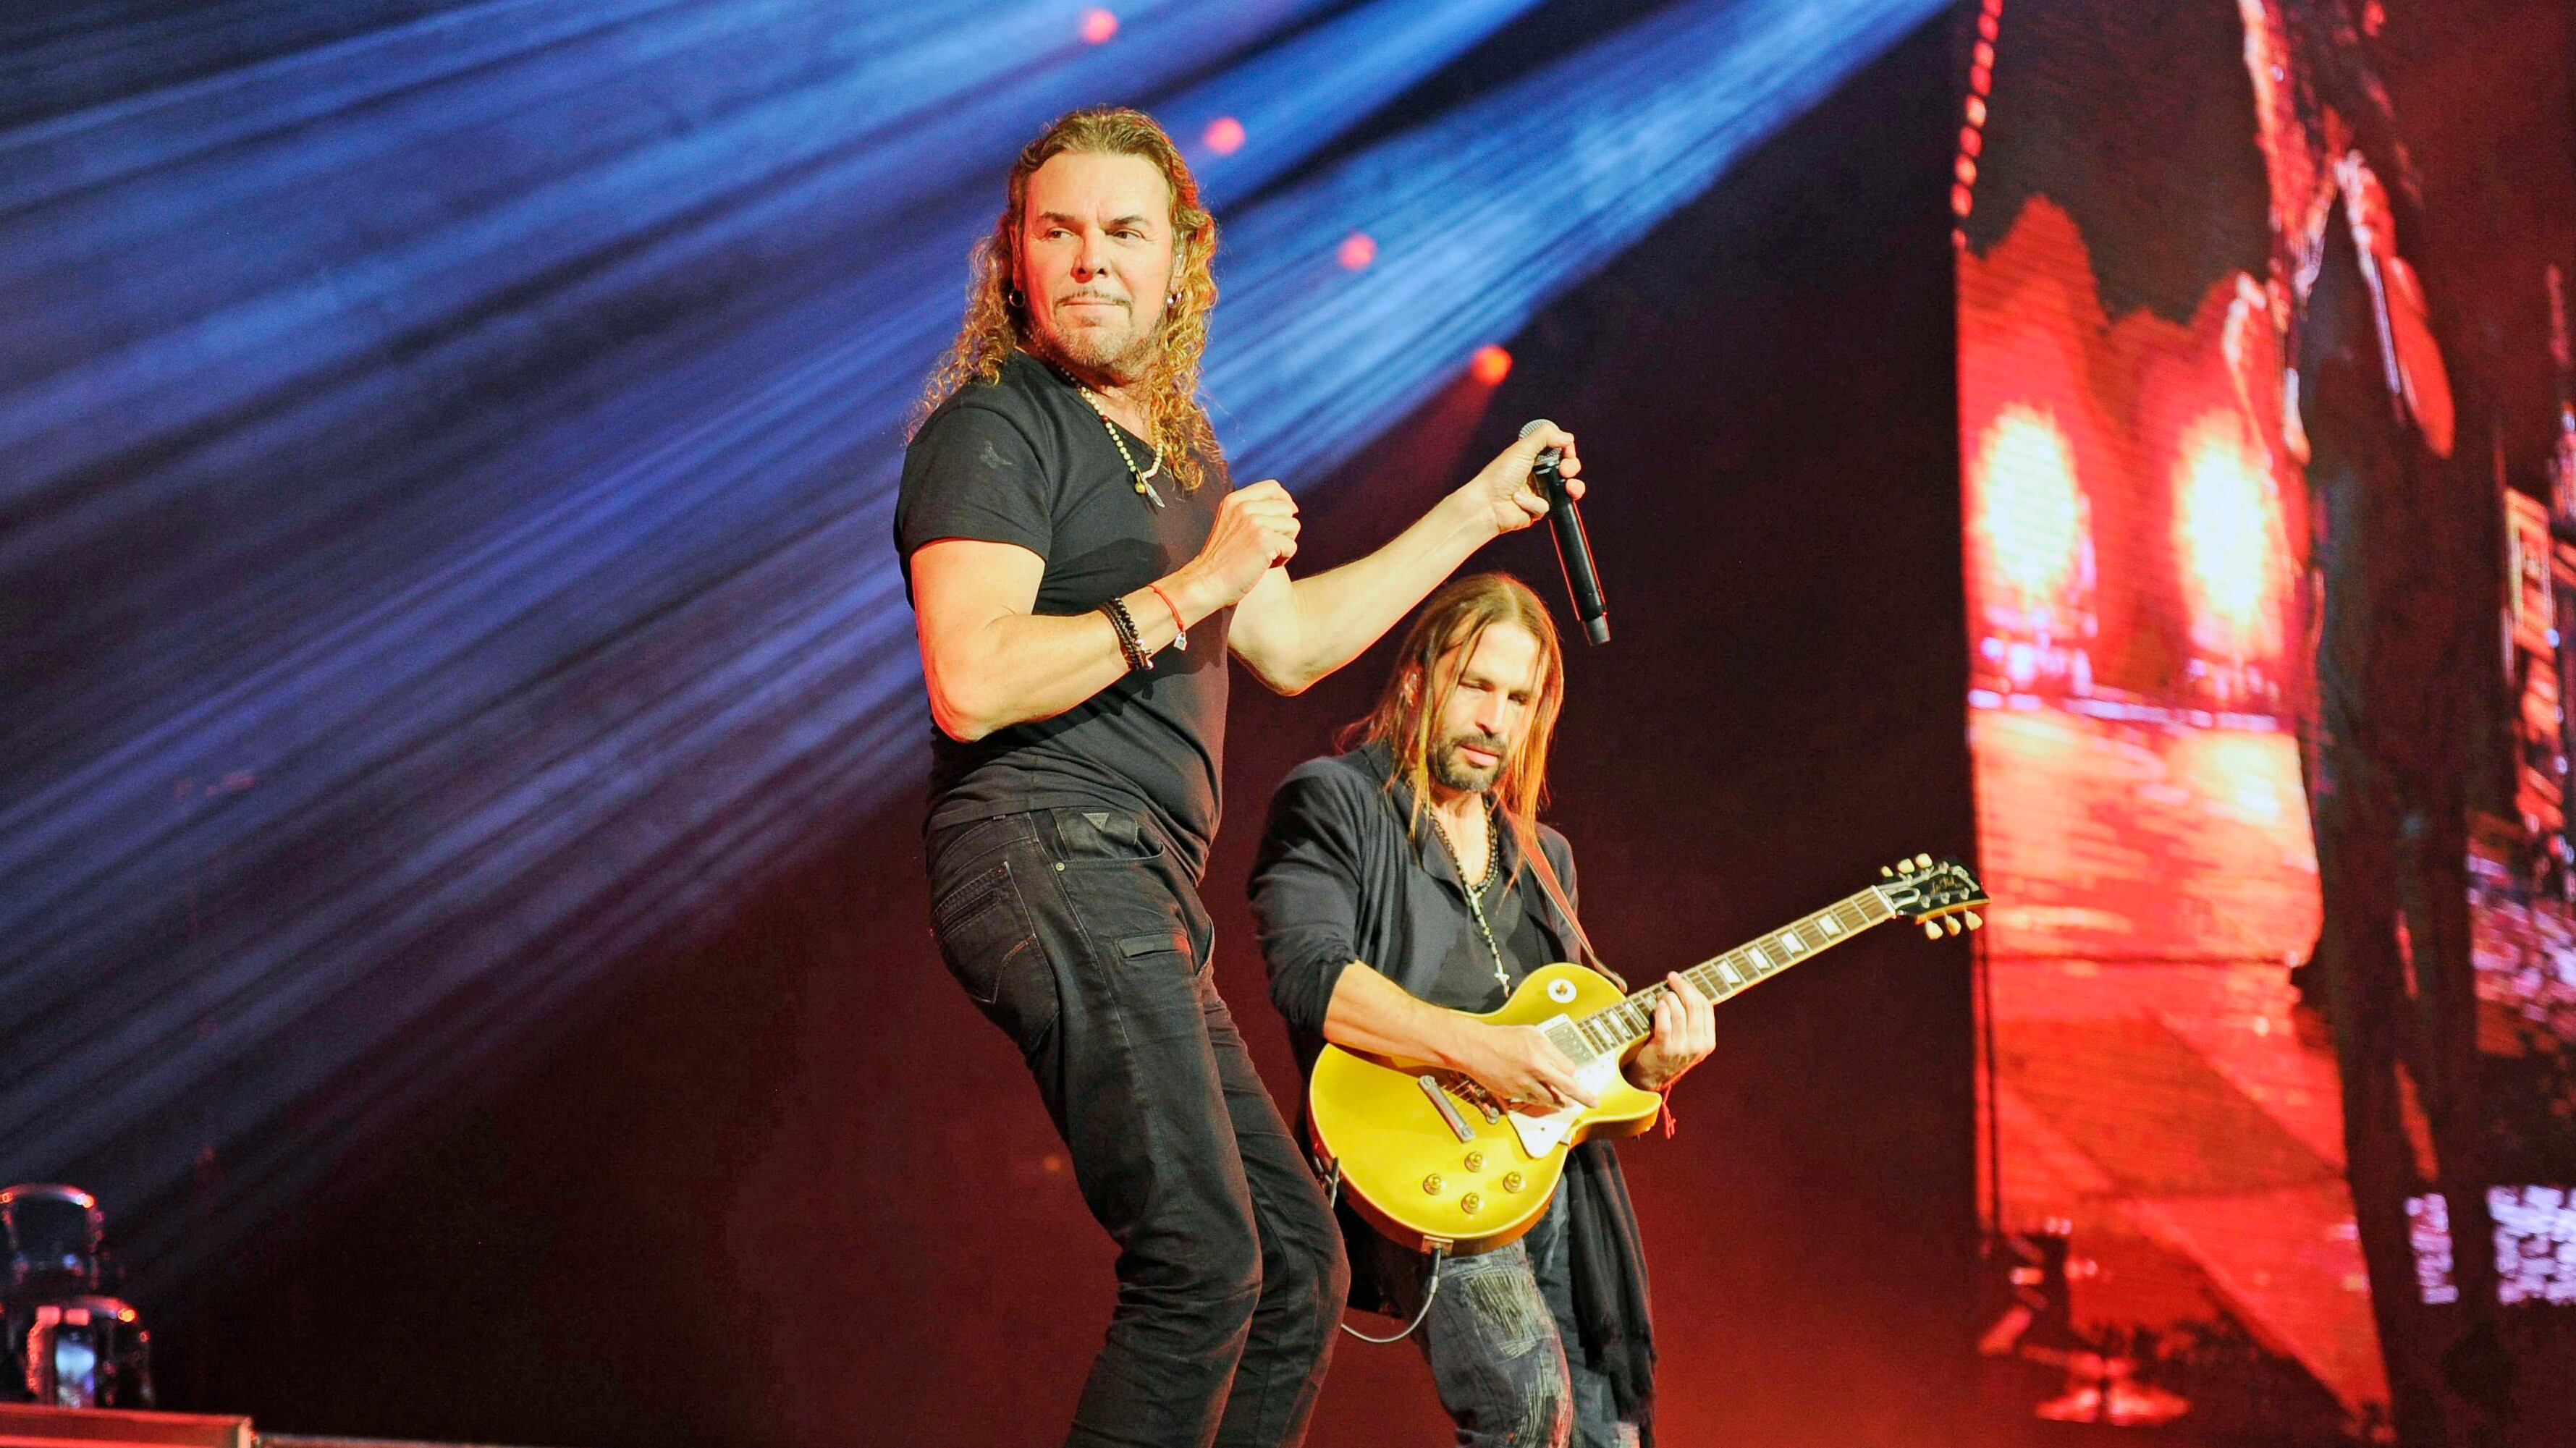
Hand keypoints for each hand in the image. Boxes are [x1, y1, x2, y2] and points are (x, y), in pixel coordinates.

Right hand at [1174, 479, 1298, 610]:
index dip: (1284, 500)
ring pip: (1293, 526)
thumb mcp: (1230, 524)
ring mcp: (1255, 522)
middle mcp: (1245, 507)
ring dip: (1284, 544)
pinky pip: (1291, 546)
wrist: (1205, 583)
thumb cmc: (1221, 560)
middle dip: (1284, 528)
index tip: (1286, 516)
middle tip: (1266, 547)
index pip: (1272, 487)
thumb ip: (1251, 512)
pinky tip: (1264, 565)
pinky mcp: (1265, 540)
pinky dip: (1283, 559)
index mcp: (1235, 500)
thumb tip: (1290, 507)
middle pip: (1287, 508)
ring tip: (1264, 556)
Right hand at [1454, 1021, 1597, 1112]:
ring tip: (1566, 1102)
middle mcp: (1535, 1069)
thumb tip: (1561, 1061)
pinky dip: (1540, 1100)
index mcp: (1541, 1051)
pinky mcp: (1514, 1093)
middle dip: (1584, 1096)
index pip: (1568, 1068)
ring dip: (1560, 1101)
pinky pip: (1533, 1100)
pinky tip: (1542, 1098)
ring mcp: (1524, 1083)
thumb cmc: (1500, 1037)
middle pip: (1568, 1087)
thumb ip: (1548, 1047)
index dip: (1572, 1072)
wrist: (1474, 1048)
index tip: (1574, 1074)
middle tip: (1593, 1102)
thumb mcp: (1530, 1033)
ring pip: (1550, 1099)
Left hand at [1456, 423, 1582, 537]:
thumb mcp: (1522, 449)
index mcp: (1533, 455)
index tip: (1567, 451)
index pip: (1560, 449)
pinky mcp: (1538, 509)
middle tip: (1564, 471)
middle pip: (1568, 467)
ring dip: (1573, 487)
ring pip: (1567, 489)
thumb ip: (1545, 436)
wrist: (1487, 505)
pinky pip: (1549, 506)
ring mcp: (1540, 491)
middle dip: (1572, 467)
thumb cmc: (1499, 476)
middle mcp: (1537, 472)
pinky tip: (1521, 502)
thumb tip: (1568, 437)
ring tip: (1570, 488)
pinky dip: (1536, 504)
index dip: (1567, 449)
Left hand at [1624, 973, 1713, 1092]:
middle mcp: (1698, 1045)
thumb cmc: (1668, 1052)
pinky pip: (1665, 1022)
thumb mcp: (1688, 1040)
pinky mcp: (1664, 1049)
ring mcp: (1682, 1048)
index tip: (1682, 980)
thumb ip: (1692, 1020)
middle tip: (1671, 977)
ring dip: (1668, 997)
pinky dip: (1661, 1009)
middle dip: (1682, 987)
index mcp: (1708, 1042)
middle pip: (1694, 1006)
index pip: (1706, 1007)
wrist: (1650, 1078)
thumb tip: (1686, 989)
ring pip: (1679, 1011)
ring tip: (1660, 996)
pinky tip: (1657, 1005)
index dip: (1693, 989)